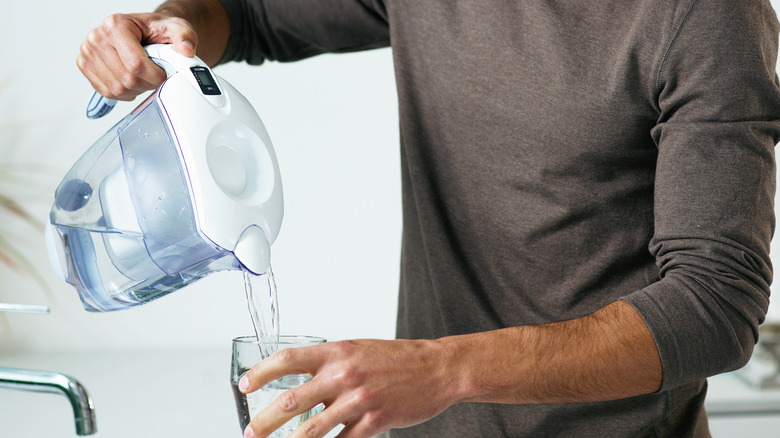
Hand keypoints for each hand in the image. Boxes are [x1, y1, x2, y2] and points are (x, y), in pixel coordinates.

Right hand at [77, 13, 197, 100]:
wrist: (144, 31)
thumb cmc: (156, 30)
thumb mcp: (175, 27)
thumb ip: (185, 36)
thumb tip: (186, 49)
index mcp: (116, 25)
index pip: (135, 63)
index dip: (155, 76)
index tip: (164, 74)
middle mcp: (97, 37)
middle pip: (126, 79)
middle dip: (147, 84)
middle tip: (155, 76)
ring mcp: (88, 52)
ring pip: (117, 89)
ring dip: (136, 89)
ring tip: (143, 76)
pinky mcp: (85, 65)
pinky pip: (107, 92)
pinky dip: (123, 92)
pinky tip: (131, 81)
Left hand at [239, 338, 460, 437]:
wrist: (437, 368)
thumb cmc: (397, 359)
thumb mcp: (358, 349)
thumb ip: (330, 363)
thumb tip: (301, 378)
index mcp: (337, 352)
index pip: (288, 359)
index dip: (262, 373)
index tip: (246, 385)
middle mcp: (344, 374)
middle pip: (293, 400)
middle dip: (265, 420)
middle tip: (250, 431)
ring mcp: (359, 399)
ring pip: (312, 428)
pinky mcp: (374, 421)